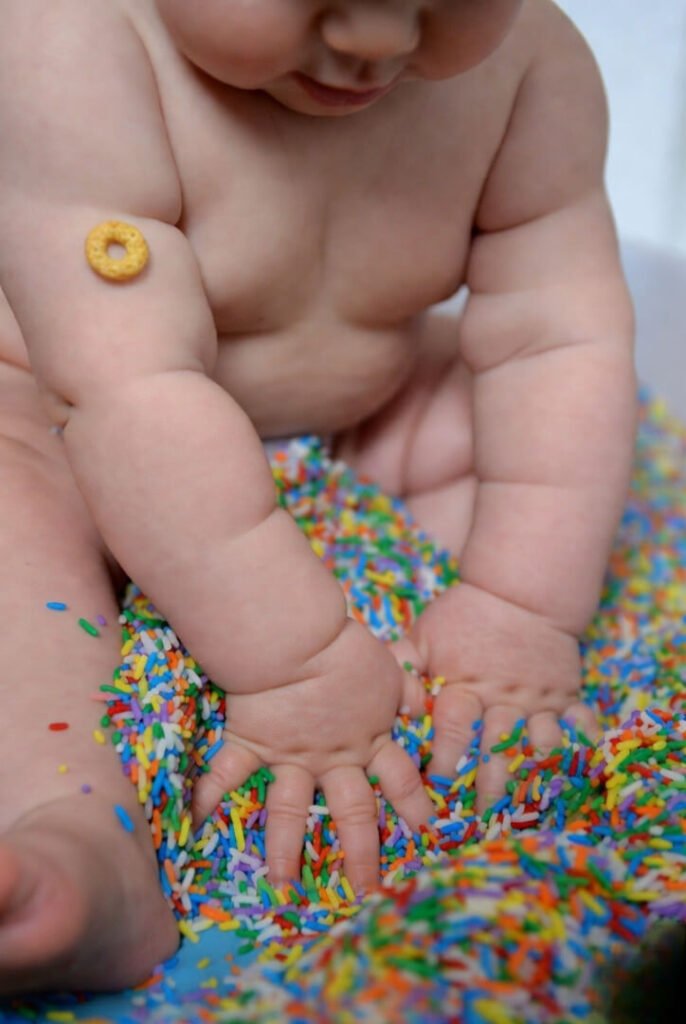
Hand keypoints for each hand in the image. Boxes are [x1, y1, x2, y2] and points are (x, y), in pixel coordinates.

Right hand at [192, 619, 432, 892]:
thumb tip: (418, 703)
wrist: (300, 642)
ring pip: (289, 812)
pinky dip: (206, 796)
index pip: (399, 779)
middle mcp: (332, 758)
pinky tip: (191, 824)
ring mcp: (290, 756)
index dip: (414, 805)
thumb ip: (405, 687)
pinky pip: (226, 774)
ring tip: (283, 888)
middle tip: (366, 891)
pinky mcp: (252, 743)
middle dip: (361, 854)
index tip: (424, 832)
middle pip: (353, 813)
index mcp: (369, 738)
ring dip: (285, 852)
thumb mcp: (389, 666)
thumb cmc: (348, 649)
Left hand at [392, 582, 599, 813]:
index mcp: (464, 684)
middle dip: (489, 786)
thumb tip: (377, 697)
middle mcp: (503, 698)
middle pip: (497, 749)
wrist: (518, 591)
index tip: (434, 791)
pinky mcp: (566, 694)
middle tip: (481, 819)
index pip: (453, 730)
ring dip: (534, 777)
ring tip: (527, 809)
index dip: (444, 762)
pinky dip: (583, 748)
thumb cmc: (463, 616)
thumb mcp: (425, 636)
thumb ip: (402, 667)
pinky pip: (580, 725)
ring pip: (540, 745)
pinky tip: (581, 774)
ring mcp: (538, 698)